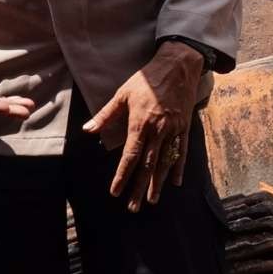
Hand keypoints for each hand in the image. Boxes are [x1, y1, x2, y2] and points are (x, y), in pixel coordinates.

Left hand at [81, 41, 203, 212]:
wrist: (177, 66)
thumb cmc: (147, 79)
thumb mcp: (122, 94)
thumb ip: (106, 115)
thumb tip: (88, 130)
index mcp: (140, 125)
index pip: (130, 156)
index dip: (122, 176)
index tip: (115, 192)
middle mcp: (158, 131)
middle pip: (147, 165)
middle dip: (139, 188)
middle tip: (134, 207)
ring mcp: (173, 130)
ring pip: (164, 162)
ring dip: (157, 183)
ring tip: (152, 200)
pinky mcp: (184, 127)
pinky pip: (181, 152)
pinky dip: (178, 167)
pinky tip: (175, 182)